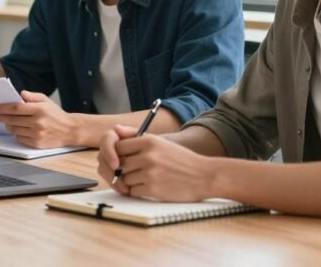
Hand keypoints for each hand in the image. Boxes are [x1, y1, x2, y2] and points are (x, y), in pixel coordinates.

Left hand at [0, 90, 78, 147]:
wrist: (70, 130)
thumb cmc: (56, 114)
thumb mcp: (46, 101)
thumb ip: (33, 96)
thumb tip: (20, 94)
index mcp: (39, 109)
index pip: (17, 108)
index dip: (4, 108)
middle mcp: (38, 122)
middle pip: (13, 119)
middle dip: (1, 117)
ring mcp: (37, 134)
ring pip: (15, 130)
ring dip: (8, 125)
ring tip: (6, 122)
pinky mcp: (37, 143)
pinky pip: (20, 139)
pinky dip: (16, 134)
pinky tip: (17, 130)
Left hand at [98, 125, 214, 200]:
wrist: (205, 176)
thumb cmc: (182, 160)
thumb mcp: (161, 142)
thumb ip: (136, 136)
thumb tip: (115, 129)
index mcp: (149, 141)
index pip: (117, 147)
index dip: (118, 155)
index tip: (125, 160)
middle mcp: (148, 155)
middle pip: (119, 164)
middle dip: (125, 170)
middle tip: (137, 172)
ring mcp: (150, 172)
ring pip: (125, 179)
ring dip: (132, 182)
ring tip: (147, 179)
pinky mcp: (153, 189)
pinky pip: (133, 191)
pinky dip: (138, 192)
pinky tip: (151, 187)